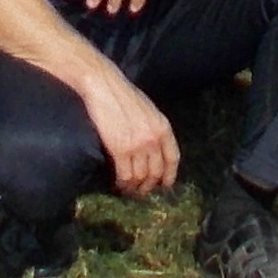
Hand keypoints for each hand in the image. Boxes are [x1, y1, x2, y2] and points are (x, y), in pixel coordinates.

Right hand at [83, 66, 180, 197]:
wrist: (104, 86)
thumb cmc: (123, 95)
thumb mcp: (148, 110)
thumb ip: (154, 129)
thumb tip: (153, 150)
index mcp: (163, 127)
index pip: (173, 158)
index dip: (169, 175)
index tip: (164, 185)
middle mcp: (154, 138)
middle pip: (156, 172)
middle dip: (149, 186)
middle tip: (141, 191)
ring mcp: (138, 145)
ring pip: (141, 177)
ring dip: (135, 188)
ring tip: (129, 190)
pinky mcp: (121, 149)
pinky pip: (126, 175)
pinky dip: (123, 184)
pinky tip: (119, 184)